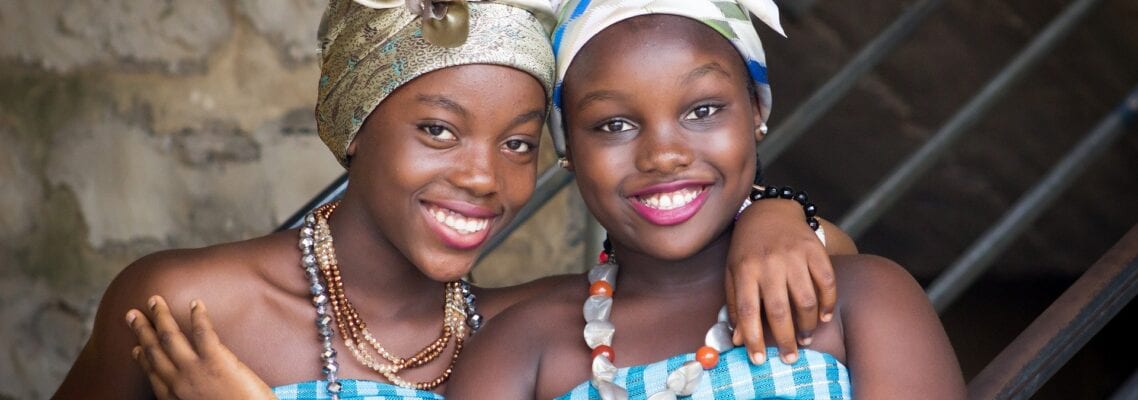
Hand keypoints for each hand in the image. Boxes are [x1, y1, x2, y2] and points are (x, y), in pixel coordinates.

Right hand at [126, 296, 276, 399]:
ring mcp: (196, 370)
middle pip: (155, 351)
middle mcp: (179, 383)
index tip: (135, 348)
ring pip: (171, 337)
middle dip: (142, 331)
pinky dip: (198, 316)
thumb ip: (190, 396)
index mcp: (174, 398)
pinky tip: (195, 303)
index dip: (142, 358)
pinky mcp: (217, 361)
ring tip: (155, 300)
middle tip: (133, 314)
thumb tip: (190, 389)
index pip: (153, 373)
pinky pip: (203, 332)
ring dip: (161, 316)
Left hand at [725, 199, 837, 364]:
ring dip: (808, 325)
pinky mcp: (815, 250)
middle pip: (779, 309)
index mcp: (745, 269)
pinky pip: (827, 282)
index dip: (753, 338)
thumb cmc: (748, 249)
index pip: (747, 310)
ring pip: (806, 299)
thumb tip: (738, 340)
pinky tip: (824, 317)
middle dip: (785, 339)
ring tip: (805, 339)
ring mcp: (794, 255)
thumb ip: (735, 305)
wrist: (769, 212)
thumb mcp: (733, 273)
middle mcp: (769, 262)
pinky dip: (828, 303)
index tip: (758, 360)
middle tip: (790, 358)